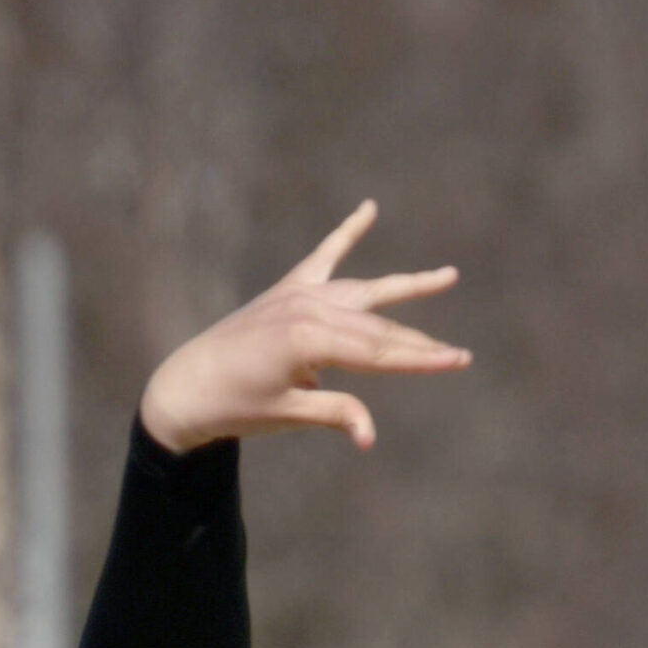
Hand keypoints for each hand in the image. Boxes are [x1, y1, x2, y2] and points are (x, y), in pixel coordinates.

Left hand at [138, 200, 468, 454]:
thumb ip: (334, 414)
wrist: (185, 387)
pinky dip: (346, 233)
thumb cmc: (234, 407)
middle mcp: (308, 308)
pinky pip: (323, 257)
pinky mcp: (287, 291)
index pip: (380, 352)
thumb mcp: (286, 415)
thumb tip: (371, 437)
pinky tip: (368, 209)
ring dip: (406, 288)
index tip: (459, 361)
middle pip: (379, 328)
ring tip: (448, 276)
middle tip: (461, 355)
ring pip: (365, 292)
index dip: (422, 360)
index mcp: (309, 339)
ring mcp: (298, 294)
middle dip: (421, 343)